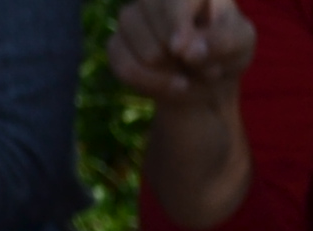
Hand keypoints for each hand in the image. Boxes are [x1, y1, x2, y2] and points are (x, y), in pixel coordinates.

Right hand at [111, 0, 255, 102]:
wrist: (204, 78)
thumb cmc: (226, 52)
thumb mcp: (241, 45)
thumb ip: (225, 41)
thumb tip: (190, 51)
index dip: (175, 22)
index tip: (180, 50)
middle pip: (149, 17)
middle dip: (174, 53)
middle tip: (208, 70)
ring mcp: (132, 18)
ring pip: (135, 45)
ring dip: (163, 71)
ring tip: (188, 80)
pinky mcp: (116, 44)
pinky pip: (123, 66)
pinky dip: (148, 83)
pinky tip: (170, 86)